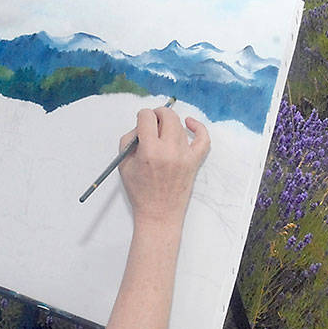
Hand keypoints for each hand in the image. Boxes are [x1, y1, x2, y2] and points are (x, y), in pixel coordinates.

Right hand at [117, 106, 209, 229]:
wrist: (159, 214)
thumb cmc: (140, 192)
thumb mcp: (124, 164)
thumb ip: (130, 140)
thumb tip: (141, 125)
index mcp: (150, 151)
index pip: (147, 117)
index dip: (142, 116)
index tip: (141, 121)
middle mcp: (169, 151)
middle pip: (167, 116)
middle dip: (157, 114)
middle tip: (152, 122)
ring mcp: (185, 156)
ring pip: (179, 125)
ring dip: (170, 123)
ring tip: (162, 131)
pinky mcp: (194, 161)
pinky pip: (203, 139)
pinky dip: (198, 127)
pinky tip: (190, 123)